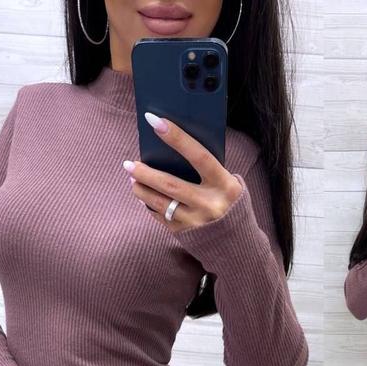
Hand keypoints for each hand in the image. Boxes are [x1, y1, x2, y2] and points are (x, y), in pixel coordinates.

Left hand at [122, 112, 242, 232]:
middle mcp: (210, 204)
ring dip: (142, 189)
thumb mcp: (227, 184)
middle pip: (171, 184)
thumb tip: (172, 150)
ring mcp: (197, 221)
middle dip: (146, 173)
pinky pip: (161, 216)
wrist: (238, 243)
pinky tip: (144, 197)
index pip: (199, 156)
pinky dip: (150, 205)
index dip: (177, 138)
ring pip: (161, 203)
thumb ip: (208, 170)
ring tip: (132, 179)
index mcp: (225, 185)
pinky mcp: (186, 233)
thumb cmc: (229, 203)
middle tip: (129, 164)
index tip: (154, 121)